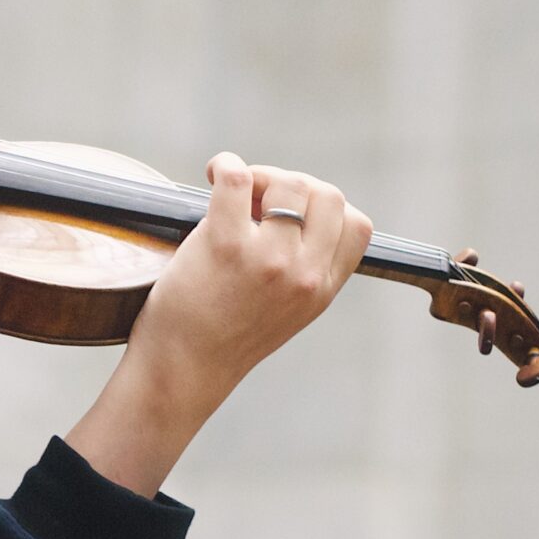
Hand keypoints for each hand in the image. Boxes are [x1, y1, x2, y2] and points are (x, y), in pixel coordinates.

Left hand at [66, 153, 369, 495]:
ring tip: (234, 194)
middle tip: (257, 199)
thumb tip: (289, 207)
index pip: (356, 224)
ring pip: (288, 182)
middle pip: (327, 194)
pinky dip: (226, 165)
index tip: (289, 212)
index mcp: (322, 290)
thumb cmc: (221, 338)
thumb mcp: (285, 312)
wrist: (182, 372)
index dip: (324, 206)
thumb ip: (302, 270)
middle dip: (292, 184)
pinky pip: (237, 178)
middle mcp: (304, 275)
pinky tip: (214, 174)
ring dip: (260, 176)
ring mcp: (268, 260)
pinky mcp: (225, 246)